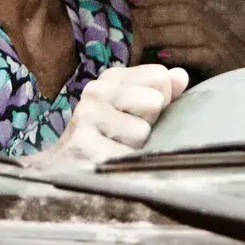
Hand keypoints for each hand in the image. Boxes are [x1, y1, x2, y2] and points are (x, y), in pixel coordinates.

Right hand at [25, 64, 189, 169]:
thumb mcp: (132, 110)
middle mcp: (96, 91)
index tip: (137, 115)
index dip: (159, 101)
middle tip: (124, 136)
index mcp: (111, 78)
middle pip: (154, 100)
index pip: (160, 76)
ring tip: (115, 149)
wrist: (63, 169)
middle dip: (148, 124)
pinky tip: (108, 163)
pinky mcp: (84, 146)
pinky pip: (128, 155)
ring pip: (142, 131)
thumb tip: (181, 76)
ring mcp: (87, 117)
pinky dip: (124, 165)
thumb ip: (160, 93)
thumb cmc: (106, 138)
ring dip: (136, 147)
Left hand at [127, 0, 244, 73]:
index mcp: (206, 15)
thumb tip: (139, 24)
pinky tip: (162, 57)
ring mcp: (219, 43)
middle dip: (154, 11)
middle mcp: (213, 25)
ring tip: (139, 37)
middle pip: (183, 10)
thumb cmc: (215, 61)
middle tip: (128, 18)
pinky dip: (181, 53)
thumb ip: (173, 28)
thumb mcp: (195, 39)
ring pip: (191, 30)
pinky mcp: (222, 62)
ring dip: (162, 32)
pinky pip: (201, 54)